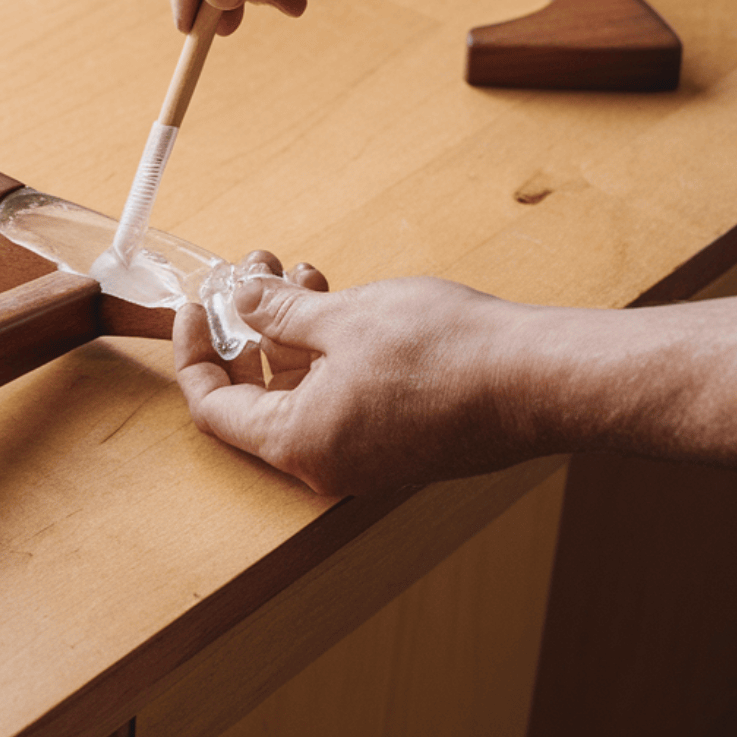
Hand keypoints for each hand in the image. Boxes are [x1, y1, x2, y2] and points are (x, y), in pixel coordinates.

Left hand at [173, 258, 548, 494]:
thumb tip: (240, 300)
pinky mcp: (402, 440)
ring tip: (301, 274)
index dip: (194, 352)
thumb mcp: (342, 317)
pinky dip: (330, 351)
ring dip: (293, 332)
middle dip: (249, 328)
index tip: (197, 306)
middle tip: (254, 274)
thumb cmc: (447, 353)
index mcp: (299, 444)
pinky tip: (340, 301)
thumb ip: (277, 313)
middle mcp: (328, 462)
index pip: (213, 406)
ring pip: (304, 390)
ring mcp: (368, 456)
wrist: (541, 380)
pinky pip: (342, 397)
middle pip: (258, 397)